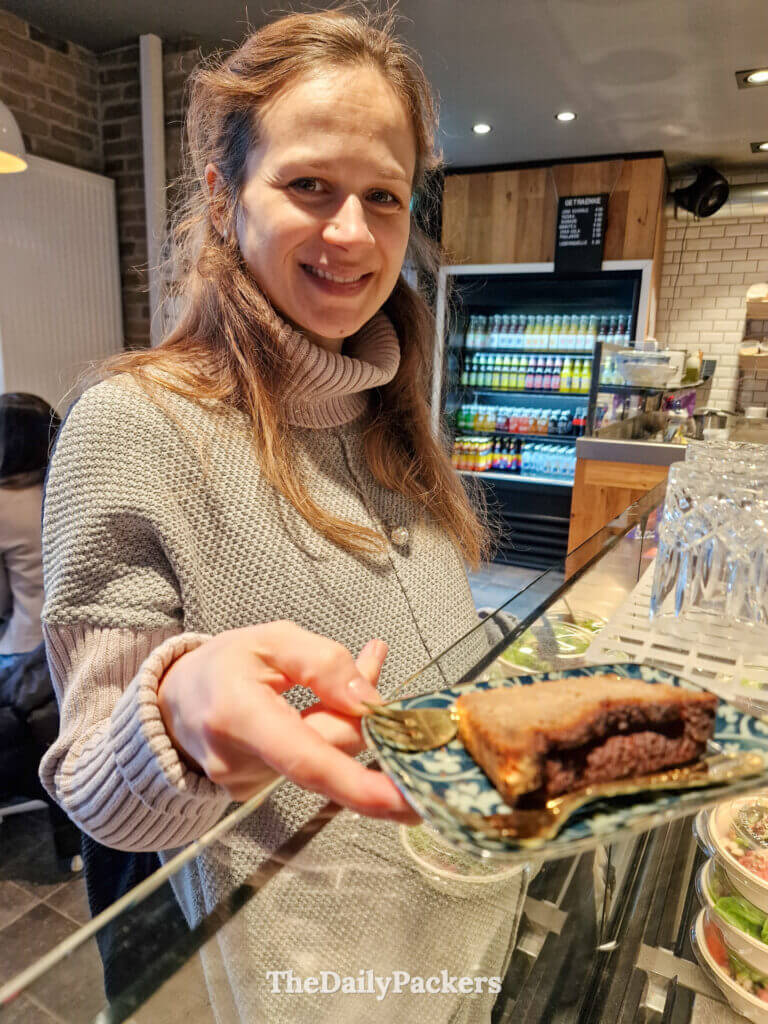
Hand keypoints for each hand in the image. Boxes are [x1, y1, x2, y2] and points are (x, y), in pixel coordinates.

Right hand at [158, 621, 418, 823]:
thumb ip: (324, 663)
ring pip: (324, 758)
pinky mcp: (257, 794)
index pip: (306, 759)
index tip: (403, 801)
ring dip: (345, 721)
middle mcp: (239, 762)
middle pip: (328, 753)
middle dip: (362, 717)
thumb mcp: (271, 639)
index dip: (359, 784)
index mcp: (238, 714)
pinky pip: (312, 765)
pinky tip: (324, 701)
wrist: (172, 702)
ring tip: (348, 670)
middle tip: (375, 659)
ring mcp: (247, 785)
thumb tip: (372, 703)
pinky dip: (327, 735)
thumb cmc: (220, 665)